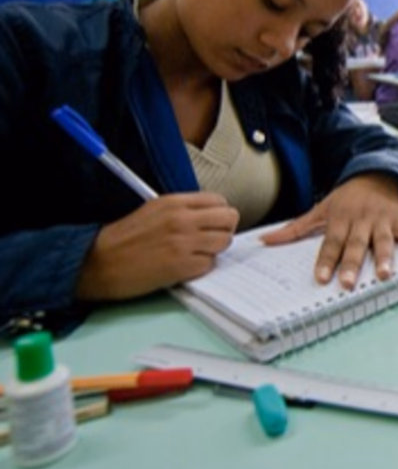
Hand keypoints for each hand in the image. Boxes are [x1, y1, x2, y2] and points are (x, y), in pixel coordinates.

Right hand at [75, 192, 239, 301]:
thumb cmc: (122, 239)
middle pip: (229, 218)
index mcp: (174, 202)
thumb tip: (209, 215)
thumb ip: (182, 209)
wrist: (98, 262)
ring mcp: (183, 242)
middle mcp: (182, 219)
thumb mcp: (153, 211)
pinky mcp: (181, 266)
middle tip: (210, 239)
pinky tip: (184, 267)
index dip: (219, 214)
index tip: (212, 223)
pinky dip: (201, 268)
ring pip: (224, 242)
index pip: (219, 200)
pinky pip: (210, 264)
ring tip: (195, 254)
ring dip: (213, 250)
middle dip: (223, 230)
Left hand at [260, 173, 397, 289]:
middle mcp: (361, 219)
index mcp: (339, 218)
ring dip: (384, 258)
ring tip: (385, 275)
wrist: (377, 172)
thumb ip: (295, 228)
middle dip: (352, 264)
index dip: (326, 260)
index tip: (321, 277)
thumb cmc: (346, 198)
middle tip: (348, 283)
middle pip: (355, 244)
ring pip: (382, 241)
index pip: (331, 242)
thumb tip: (264, 241)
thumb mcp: (320, 209)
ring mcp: (382, 219)